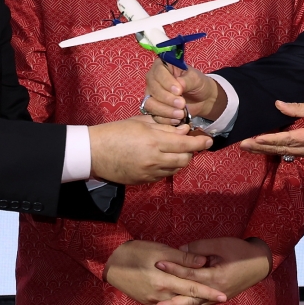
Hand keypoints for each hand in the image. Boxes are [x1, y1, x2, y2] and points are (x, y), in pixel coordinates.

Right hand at [88, 117, 211, 184]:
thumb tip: (183, 130)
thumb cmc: (115, 132)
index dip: (200, 143)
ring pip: (176, 169)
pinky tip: (161, 158)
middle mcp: (155, 159)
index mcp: (154, 141)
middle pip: (185, 159)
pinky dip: (168, 167)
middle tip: (188, 143)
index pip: (185, 145)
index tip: (209, 140)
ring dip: (180, 160)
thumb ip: (164, 127)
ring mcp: (149, 173)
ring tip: (173, 150)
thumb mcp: (140, 123)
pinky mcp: (144, 181)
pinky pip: (163, 175)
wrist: (94, 152)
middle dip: (190, 152)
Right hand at [103, 240, 226, 304]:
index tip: (223, 296)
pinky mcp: (147, 301)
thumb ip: (183, 258)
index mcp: (165, 280)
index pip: (192, 288)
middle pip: (187, 304)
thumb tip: (203, 261)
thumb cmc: (136, 251)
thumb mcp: (160, 250)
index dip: (208, 293)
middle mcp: (160, 294)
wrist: (112, 261)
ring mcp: (153, 300)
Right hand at [144, 57, 227, 124]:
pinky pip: (154, 116)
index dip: (166, 82)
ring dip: (166, 111)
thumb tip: (179, 84)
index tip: (179, 90)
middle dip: (167, 98)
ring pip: (150, 104)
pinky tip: (177, 120)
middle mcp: (153, 80)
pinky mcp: (154, 109)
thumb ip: (187, 80)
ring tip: (181, 114)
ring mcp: (152, 95)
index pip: (158, 72)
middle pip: (153, 89)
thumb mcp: (196, 79)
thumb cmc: (197, 84)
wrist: (202, 99)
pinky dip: (166, 119)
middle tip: (182, 103)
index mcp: (162, 66)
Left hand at [153, 237, 272, 304]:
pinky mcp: (219, 298)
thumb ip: (199, 248)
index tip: (158, 264)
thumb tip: (179, 250)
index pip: (190, 274)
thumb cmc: (240, 250)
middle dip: (172, 303)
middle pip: (190, 299)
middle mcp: (216, 291)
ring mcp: (218, 297)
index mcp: (216, 276)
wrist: (259, 263)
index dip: (174, 269)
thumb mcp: (220, 244)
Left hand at [239, 101, 303, 158]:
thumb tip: (278, 105)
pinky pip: (291, 153)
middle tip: (242, 145)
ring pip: (284, 152)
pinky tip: (267, 147)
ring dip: (266, 150)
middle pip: (280, 149)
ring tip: (249, 147)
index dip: (268, 139)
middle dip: (260, 148)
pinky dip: (276, 150)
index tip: (253, 138)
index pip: (286, 139)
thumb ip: (299, 108)